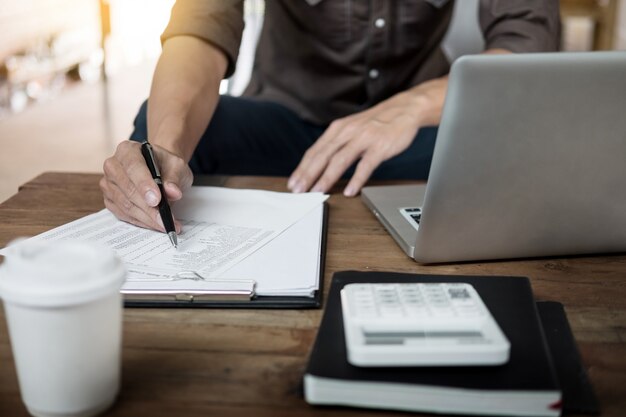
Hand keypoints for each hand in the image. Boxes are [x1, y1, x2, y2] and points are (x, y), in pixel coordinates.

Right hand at [100, 141, 192, 231]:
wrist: (160, 170)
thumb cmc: (166, 166)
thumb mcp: (177, 166)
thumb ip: (175, 178)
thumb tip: (173, 192)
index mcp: (127, 150)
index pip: (133, 167)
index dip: (144, 185)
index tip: (157, 200)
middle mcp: (113, 166)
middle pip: (128, 190)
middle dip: (148, 208)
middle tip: (165, 220)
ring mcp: (108, 184)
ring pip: (125, 205)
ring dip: (147, 218)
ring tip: (166, 225)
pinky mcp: (110, 200)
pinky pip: (124, 215)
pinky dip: (141, 222)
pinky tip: (156, 225)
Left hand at [287, 92, 424, 196]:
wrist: (404, 109)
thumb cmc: (376, 123)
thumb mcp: (351, 128)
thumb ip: (336, 144)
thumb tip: (318, 165)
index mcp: (338, 129)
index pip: (315, 151)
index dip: (302, 169)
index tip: (293, 183)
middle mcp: (347, 132)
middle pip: (323, 156)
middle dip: (308, 174)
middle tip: (299, 191)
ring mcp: (363, 138)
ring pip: (340, 159)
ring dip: (327, 177)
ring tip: (318, 191)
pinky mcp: (380, 146)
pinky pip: (366, 164)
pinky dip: (357, 179)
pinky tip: (351, 191)